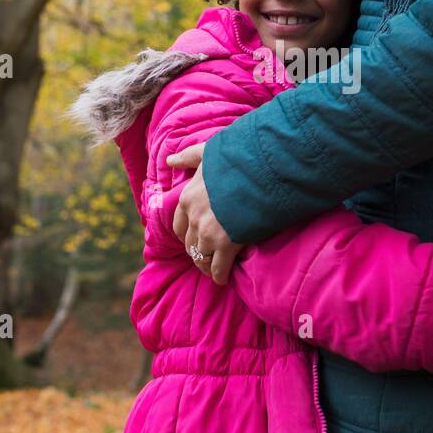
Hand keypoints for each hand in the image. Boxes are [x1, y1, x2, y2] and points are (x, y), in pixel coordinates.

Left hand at [166, 142, 244, 283]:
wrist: (262, 170)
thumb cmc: (238, 159)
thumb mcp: (208, 152)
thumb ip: (189, 156)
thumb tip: (170, 160)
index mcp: (188, 198)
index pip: (178, 224)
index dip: (186, 234)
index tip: (193, 239)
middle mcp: (194, 217)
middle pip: (189, 243)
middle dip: (196, 252)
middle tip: (206, 257)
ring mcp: (209, 233)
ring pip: (201, 258)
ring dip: (206, 266)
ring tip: (214, 271)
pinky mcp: (227, 244)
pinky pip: (218, 268)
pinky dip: (219, 276)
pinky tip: (223, 279)